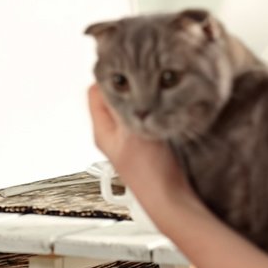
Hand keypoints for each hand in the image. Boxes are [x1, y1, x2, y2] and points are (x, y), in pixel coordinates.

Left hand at [87, 85, 191, 209]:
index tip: (126, 68)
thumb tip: (117, 80)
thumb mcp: (134, 131)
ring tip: (154, 92)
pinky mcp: (145, 143)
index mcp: (102, 130)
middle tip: (143, 77)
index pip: (95, 91)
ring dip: (142, 98)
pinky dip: (152, 109)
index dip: (109, 77)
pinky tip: (163, 109)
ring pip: (131, 106)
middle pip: (115, 97)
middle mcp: (112, 134)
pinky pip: (145, 117)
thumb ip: (123, 106)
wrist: (172, 200)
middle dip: (129, 86)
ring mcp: (129, 139)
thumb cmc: (151, 174)